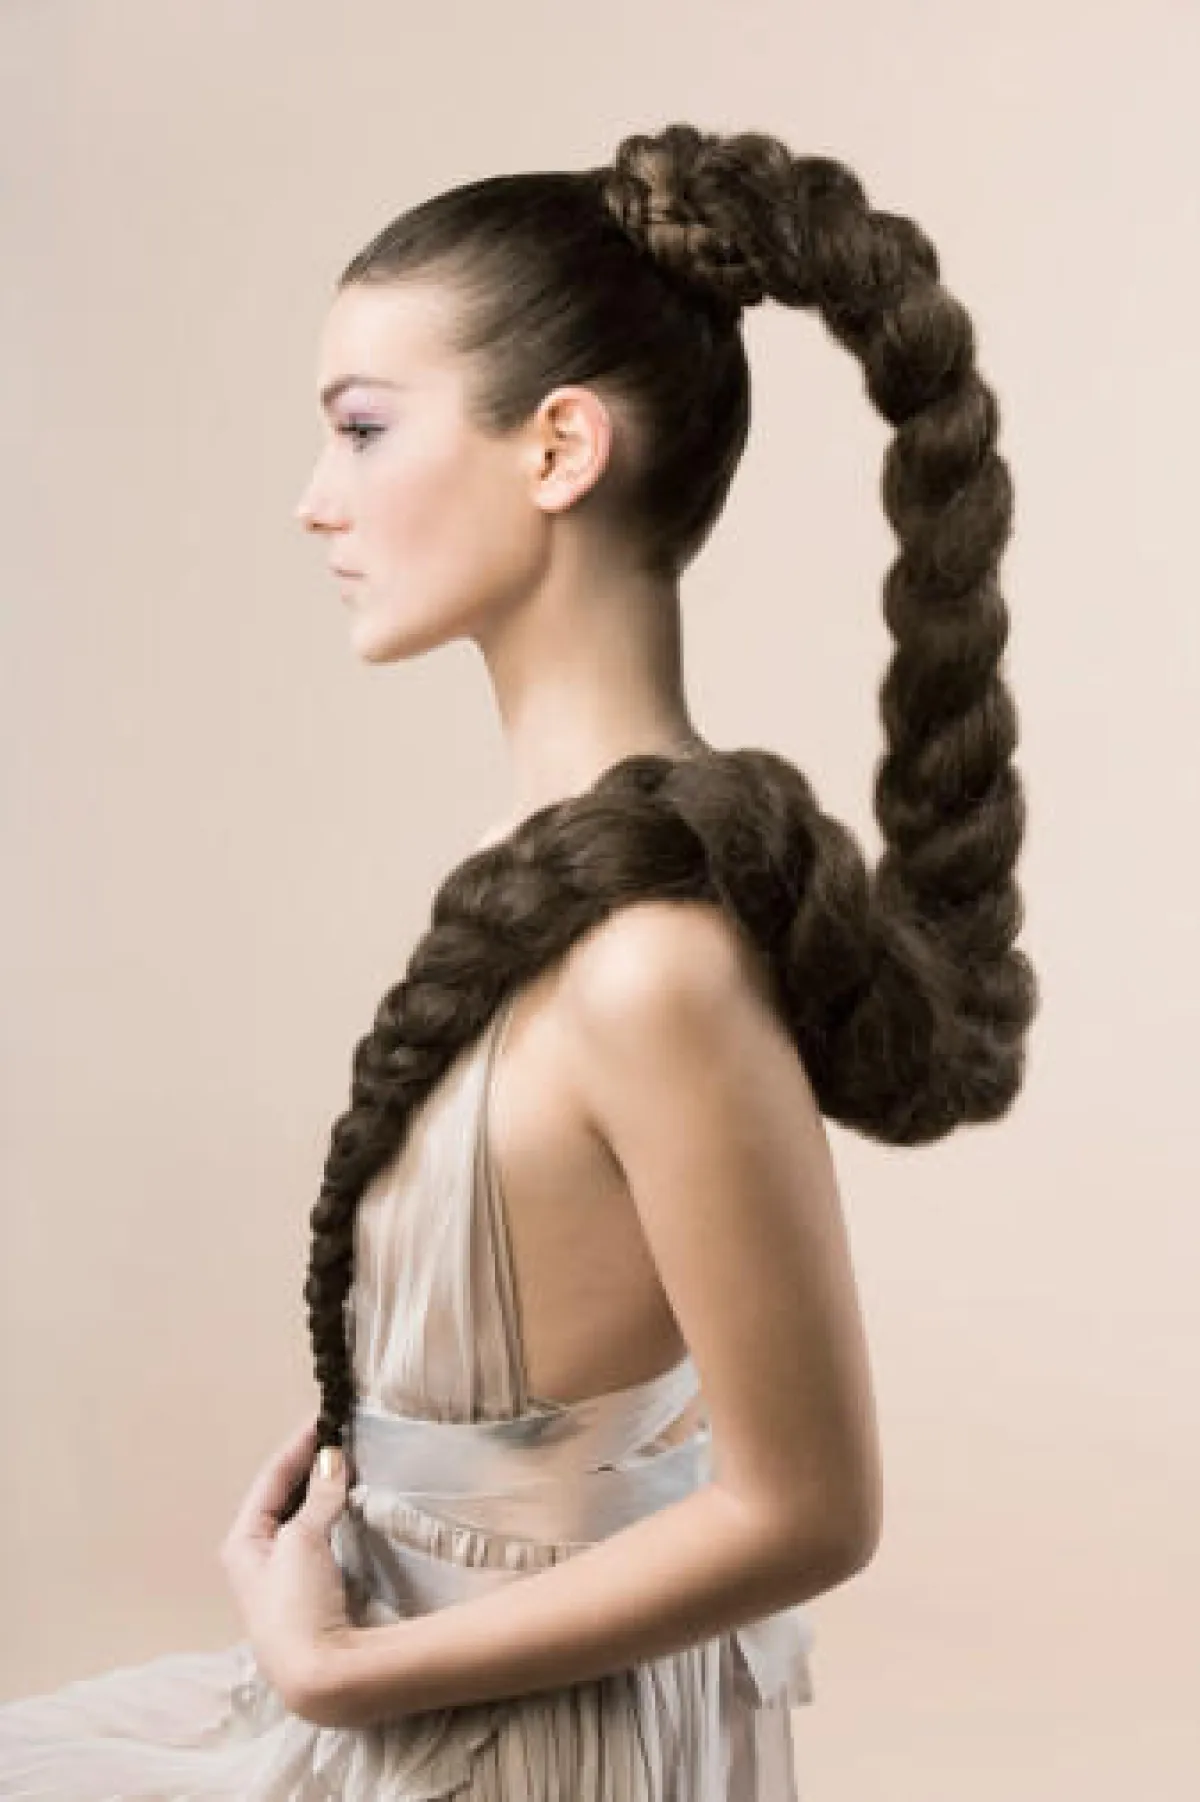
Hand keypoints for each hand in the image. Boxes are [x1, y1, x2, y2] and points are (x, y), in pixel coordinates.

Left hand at [218, 1413, 352, 1717]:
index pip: (270, 1478)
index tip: (323, 1416)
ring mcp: (282, 1576)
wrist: (320, 1676)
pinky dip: (331, 1513)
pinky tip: (347, 1502)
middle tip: (338, 1433)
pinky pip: (317, 1537)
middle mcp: (256, 1557)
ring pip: (300, 1517)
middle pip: (282, 1497)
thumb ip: (318, 1496)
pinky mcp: (309, 1591)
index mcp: (241, 1543)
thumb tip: (331, 1457)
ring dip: (320, 1489)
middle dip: (307, 1465)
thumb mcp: (302, 1541)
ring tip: (345, 1459)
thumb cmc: (297, 1605)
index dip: (298, 1446)